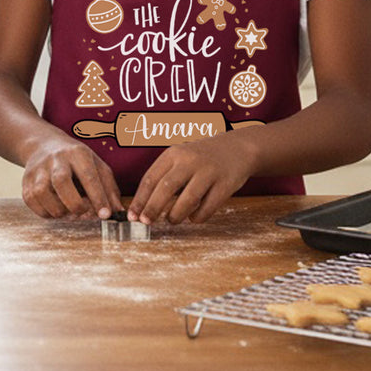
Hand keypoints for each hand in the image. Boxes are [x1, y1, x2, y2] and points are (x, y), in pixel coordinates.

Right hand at [21, 137, 121, 219]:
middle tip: (83, 213)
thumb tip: (118, 213)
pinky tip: (56, 210)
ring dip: (58, 210)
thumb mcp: (96, 165)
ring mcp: (37, 170)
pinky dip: (45, 212)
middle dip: (75, 204)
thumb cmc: (77, 160)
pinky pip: (32, 202)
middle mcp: (55, 159)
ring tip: (68, 212)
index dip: (98, 197)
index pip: (88, 175)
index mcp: (77, 153)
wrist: (43, 145)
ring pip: (42, 193)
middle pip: (61, 182)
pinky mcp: (25, 181)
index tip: (106, 215)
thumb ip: (109, 188)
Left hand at [128, 135, 254, 225]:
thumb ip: (165, 178)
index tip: (132, 216)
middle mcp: (189, 160)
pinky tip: (193, 218)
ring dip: (175, 215)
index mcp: (173, 154)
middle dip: (152, 208)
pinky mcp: (225, 184)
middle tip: (145, 222)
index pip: (150, 178)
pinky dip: (197, 217)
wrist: (238, 148)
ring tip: (171, 220)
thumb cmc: (201, 158)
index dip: (140, 199)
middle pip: (166, 188)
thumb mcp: (180, 159)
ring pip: (187, 199)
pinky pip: (208, 207)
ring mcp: (209, 171)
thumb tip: (145, 207)